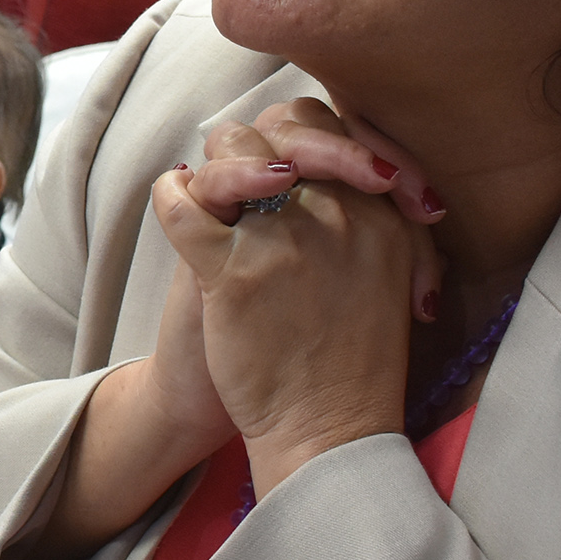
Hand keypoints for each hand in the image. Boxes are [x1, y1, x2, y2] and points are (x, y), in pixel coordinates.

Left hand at [148, 101, 446, 494]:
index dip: (305, 134)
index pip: (331, 128)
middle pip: (283, 128)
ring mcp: (282, 241)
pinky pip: (184, 203)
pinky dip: (171, 195)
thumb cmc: (353, 360)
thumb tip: (336, 170)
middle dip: (261, 141)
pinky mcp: (231, 274)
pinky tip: (176, 200)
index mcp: (380, 215)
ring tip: (218, 194)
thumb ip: (373, 221)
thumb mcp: (389, 278)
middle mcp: (337, 215)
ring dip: (221, 166)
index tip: (292, 165)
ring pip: (234, 152)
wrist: (326, 431)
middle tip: (256, 177)